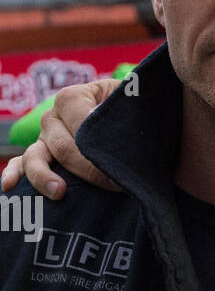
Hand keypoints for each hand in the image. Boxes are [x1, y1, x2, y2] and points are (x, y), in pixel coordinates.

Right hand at [1, 77, 123, 198]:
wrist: (122, 119)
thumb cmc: (125, 111)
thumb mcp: (127, 105)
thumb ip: (120, 116)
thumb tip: (109, 137)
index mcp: (72, 99)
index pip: (80, 127)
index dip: (100, 150)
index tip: (122, 170)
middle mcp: (52, 117)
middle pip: (62, 147)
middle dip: (88, 170)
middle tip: (114, 186)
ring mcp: (43, 138)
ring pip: (36, 157)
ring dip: (45, 176)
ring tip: (59, 191)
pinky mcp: (39, 157)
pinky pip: (20, 165)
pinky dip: (14, 174)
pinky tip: (9, 186)